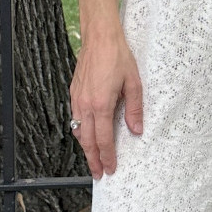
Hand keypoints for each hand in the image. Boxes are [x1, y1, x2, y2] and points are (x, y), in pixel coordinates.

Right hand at [69, 26, 143, 179]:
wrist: (100, 38)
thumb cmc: (118, 57)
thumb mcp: (134, 83)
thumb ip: (135, 109)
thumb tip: (136, 131)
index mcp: (101, 104)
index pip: (103, 139)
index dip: (107, 157)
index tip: (111, 169)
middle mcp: (85, 105)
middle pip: (87, 141)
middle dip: (93, 160)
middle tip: (99, 174)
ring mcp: (77, 99)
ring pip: (78, 131)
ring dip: (86, 148)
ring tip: (93, 159)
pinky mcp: (74, 93)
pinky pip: (75, 119)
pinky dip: (80, 132)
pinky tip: (87, 136)